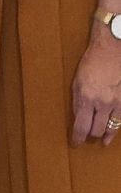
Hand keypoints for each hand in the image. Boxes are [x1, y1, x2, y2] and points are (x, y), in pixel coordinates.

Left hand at [71, 25, 120, 145]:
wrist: (112, 50)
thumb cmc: (92, 63)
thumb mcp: (77, 82)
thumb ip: (78, 102)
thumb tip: (78, 119)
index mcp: (87, 98)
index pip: (81, 126)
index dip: (78, 138)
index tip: (75, 143)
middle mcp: (103, 103)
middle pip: (96, 130)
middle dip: (90, 135)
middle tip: (87, 137)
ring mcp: (118, 102)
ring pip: (111, 128)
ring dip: (104, 134)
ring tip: (102, 140)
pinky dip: (116, 126)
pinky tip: (113, 131)